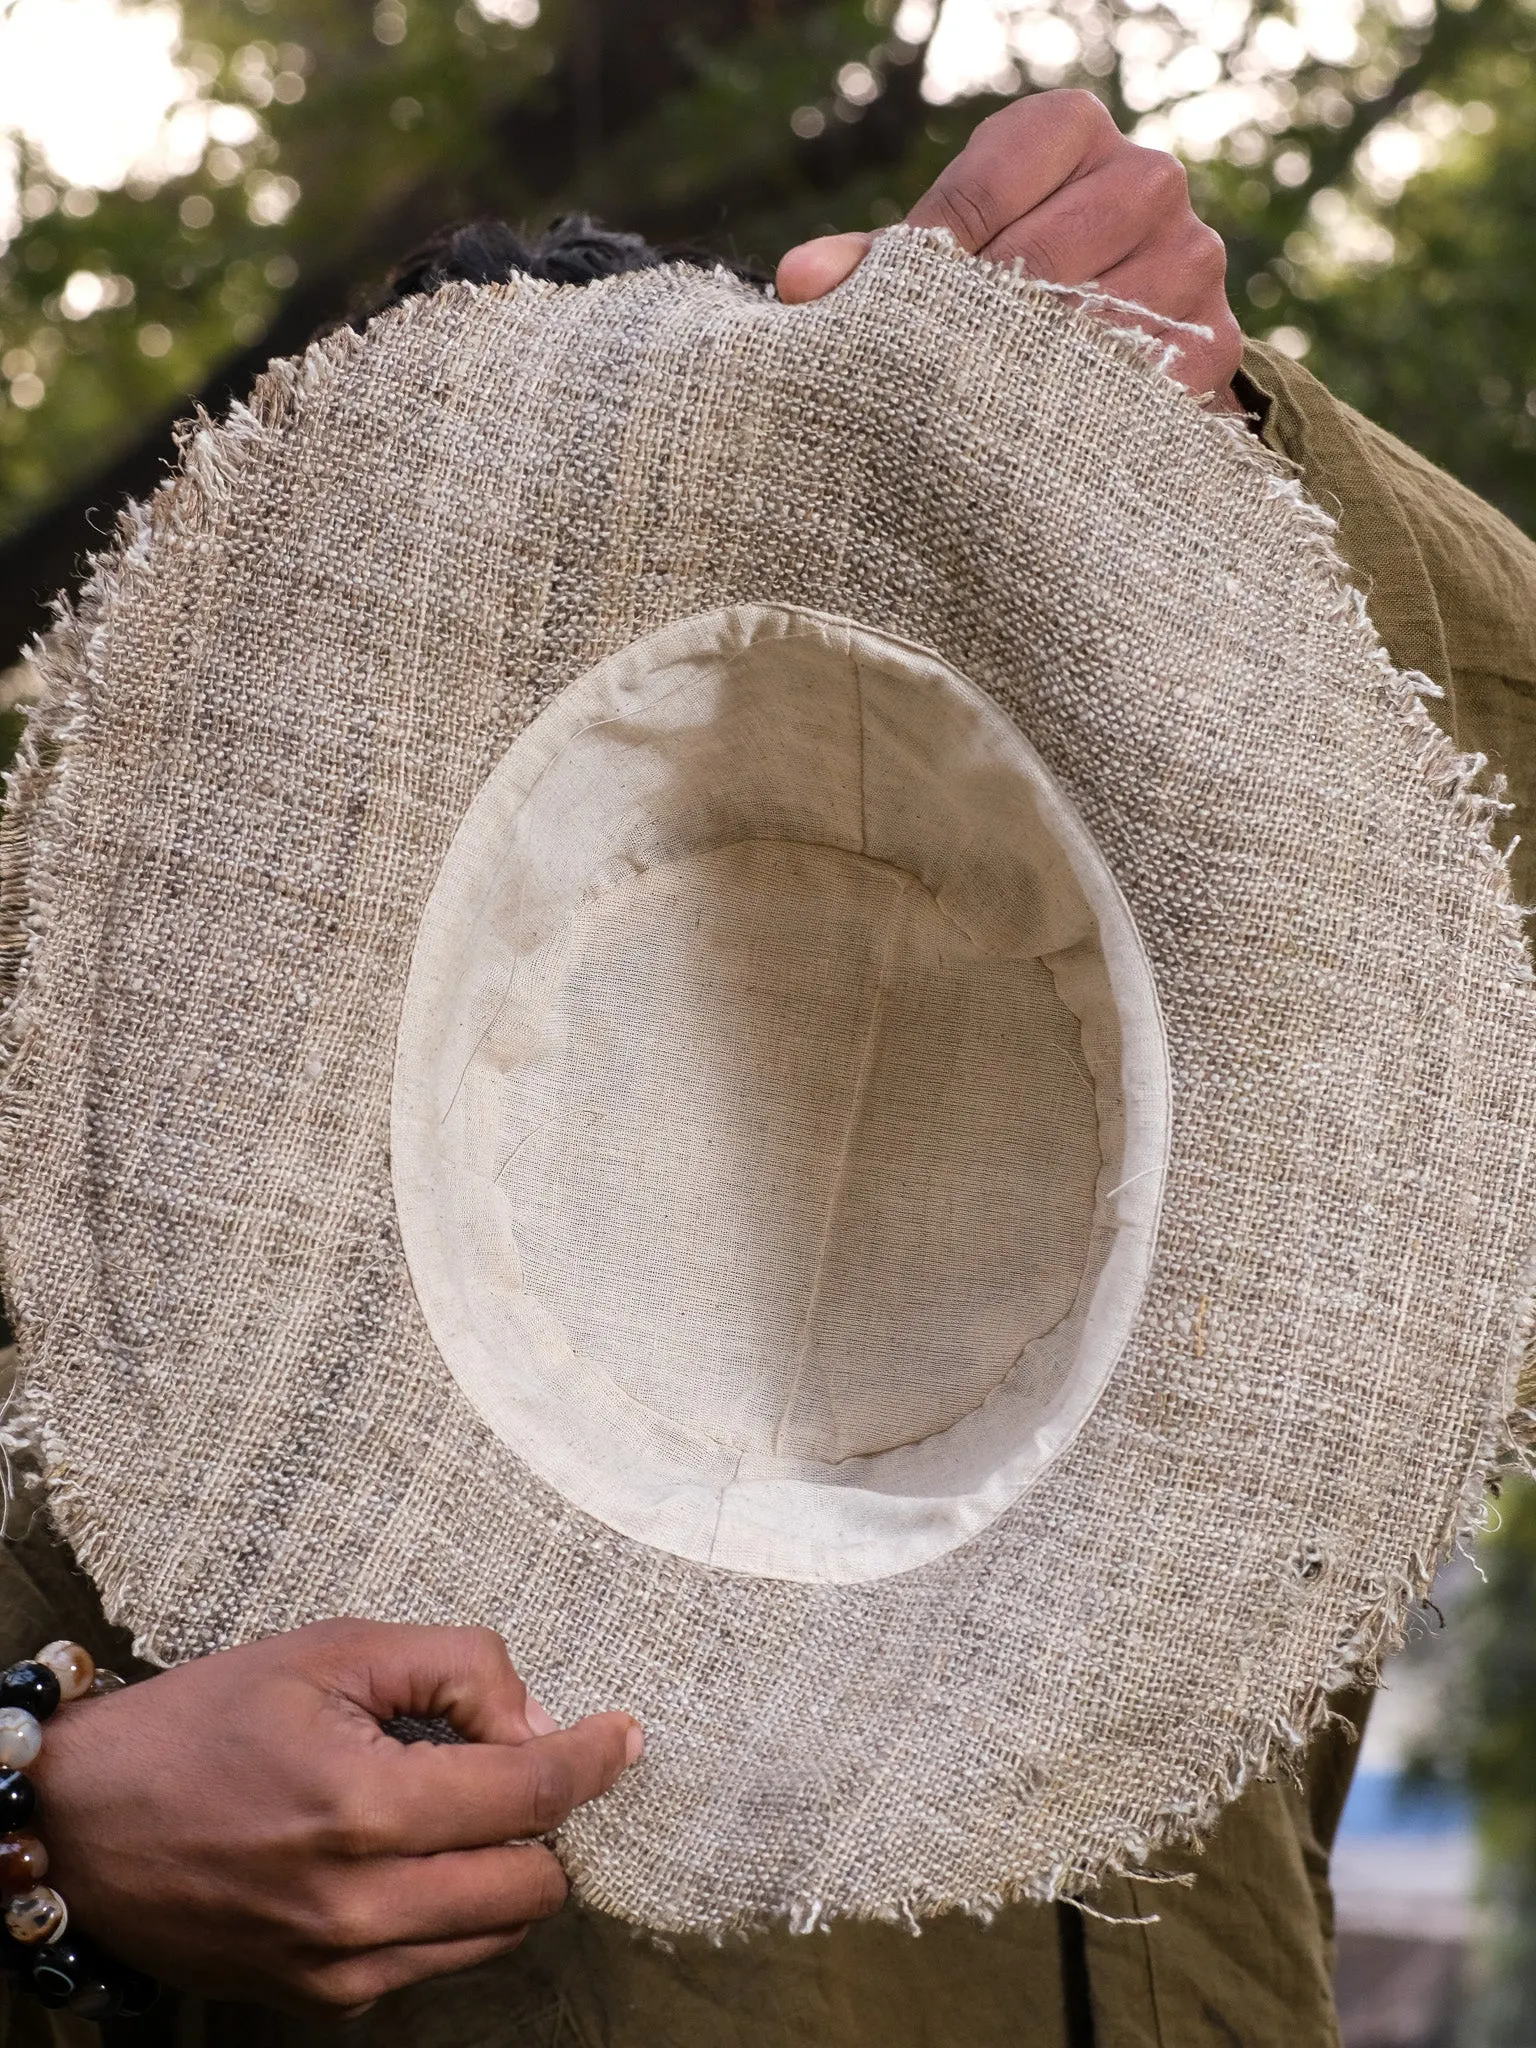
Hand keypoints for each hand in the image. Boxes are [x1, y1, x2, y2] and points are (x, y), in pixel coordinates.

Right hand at [30, 1619, 640, 2015]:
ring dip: (506, 1870)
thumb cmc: (208, 1719)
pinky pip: (435, 1961)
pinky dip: (451, 1909)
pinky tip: (409, 1854)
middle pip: (533, 1884)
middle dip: (547, 1821)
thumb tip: (541, 1724)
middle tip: (512, 1766)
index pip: (528, 1794)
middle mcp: (356, 1903)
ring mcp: (338, 1966)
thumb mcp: (335, 1651)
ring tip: (456, 1808)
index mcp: (362, 1804)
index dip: (594, 1758)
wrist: (83, 1821)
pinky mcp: (320, 2002)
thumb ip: (458, 1670)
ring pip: (495, 1935)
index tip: (624, 1736)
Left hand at [778, 89, 1242, 405]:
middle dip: (973, 325)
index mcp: (1071, 128)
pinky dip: (1080, 415)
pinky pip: (1136, 386)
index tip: (885, 317)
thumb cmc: (1013, 275)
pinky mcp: (1212, 342)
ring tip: (974, 412)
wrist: (1128, 329)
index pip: (981, 189)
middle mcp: (1145, 177)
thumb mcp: (948, 251)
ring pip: (1089, 326)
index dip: (925, 263)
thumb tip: (800, 282)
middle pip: (1039, 258)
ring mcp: (1190, 258)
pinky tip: (1035, 438)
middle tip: (924, 381)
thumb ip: (877, 264)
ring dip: (1025, 377)